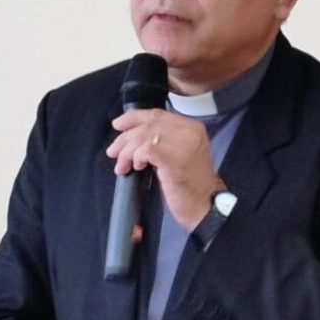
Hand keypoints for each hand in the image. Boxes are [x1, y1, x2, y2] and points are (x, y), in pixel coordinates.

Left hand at [106, 109, 224, 230]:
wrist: (205, 205)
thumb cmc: (190, 184)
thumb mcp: (179, 154)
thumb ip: (164, 140)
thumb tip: (132, 134)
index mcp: (192, 127)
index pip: (157, 114)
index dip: (134, 118)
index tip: (118, 125)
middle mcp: (190, 131)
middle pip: (148, 124)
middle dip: (125, 138)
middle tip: (113, 152)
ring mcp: (184, 144)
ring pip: (144, 137)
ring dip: (127, 152)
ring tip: (123, 166)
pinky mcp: (175, 159)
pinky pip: (146, 150)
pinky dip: (136, 158)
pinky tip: (138, 168)